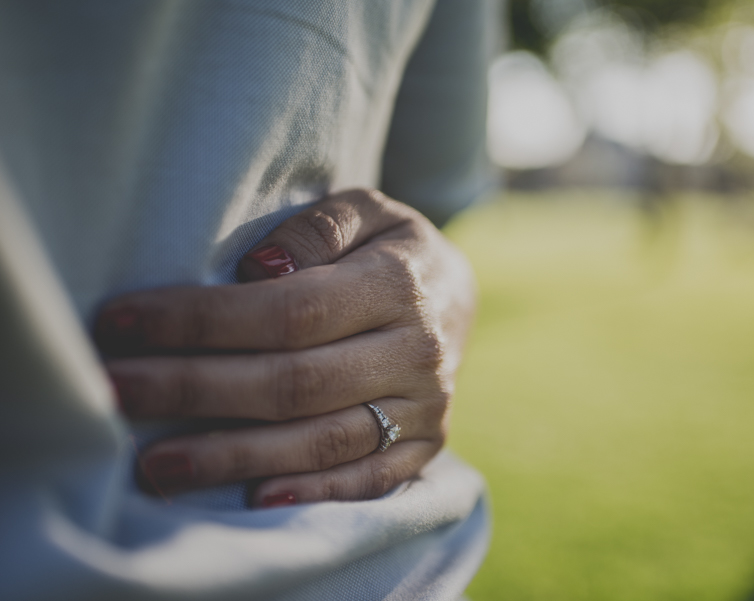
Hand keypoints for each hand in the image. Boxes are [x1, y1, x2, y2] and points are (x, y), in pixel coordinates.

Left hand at [94, 189, 475, 506]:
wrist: (457, 297)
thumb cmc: (392, 248)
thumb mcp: (369, 210)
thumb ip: (318, 227)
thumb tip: (258, 267)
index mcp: (399, 283)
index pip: (289, 310)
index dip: (202, 321)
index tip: (124, 322)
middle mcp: (417, 351)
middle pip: (295, 381)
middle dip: (194, 389)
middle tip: (115, 393)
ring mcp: (425, 407)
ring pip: (323, 440)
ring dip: (235, 456)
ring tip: (156, 463)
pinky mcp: (425, 445)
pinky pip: (369, 479)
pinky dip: (313, 494)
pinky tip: (253, 500)